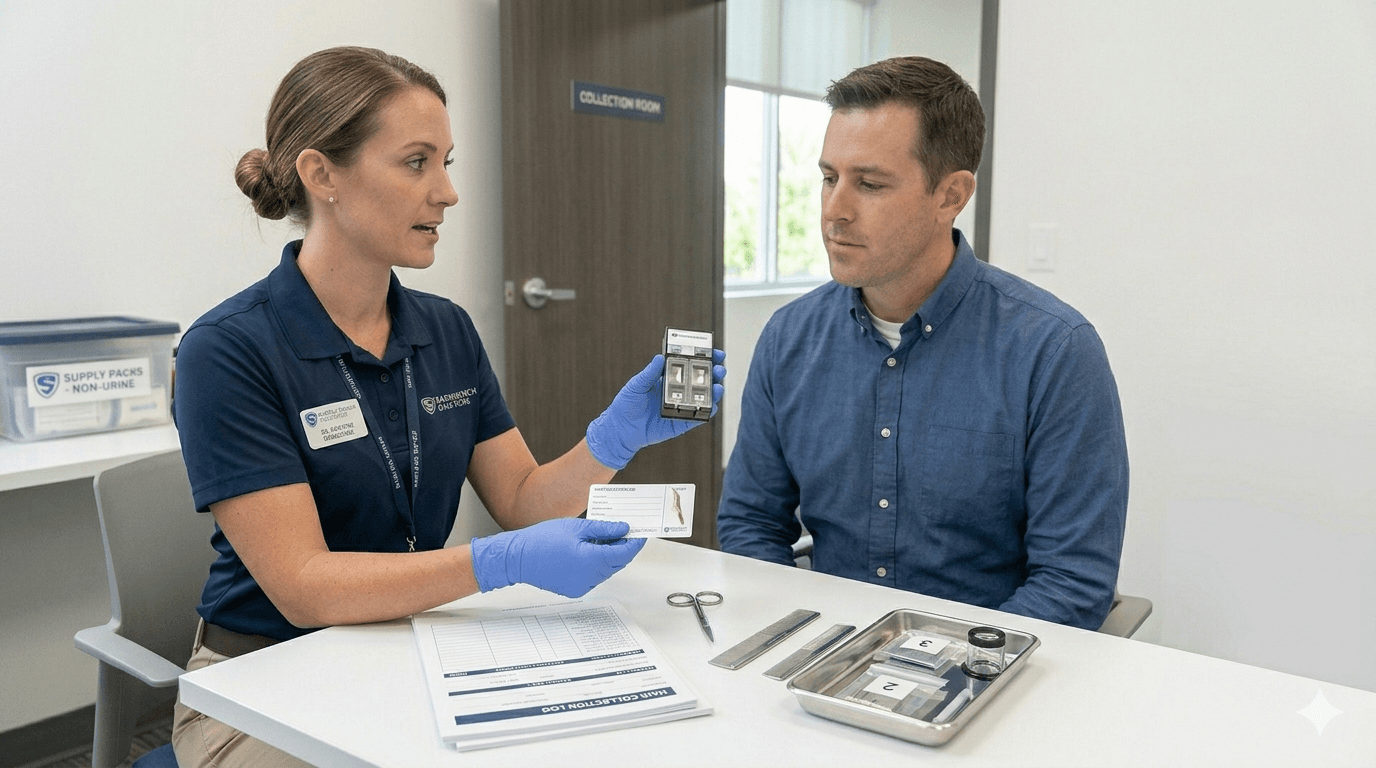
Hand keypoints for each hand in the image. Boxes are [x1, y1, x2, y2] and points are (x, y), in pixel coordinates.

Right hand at [470, 518, 646, 596]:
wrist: (517, 558)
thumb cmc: (542, 540)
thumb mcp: (577, 527)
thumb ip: (604, 529)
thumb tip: (624, 529)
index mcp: (592, 561)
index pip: (624, 553)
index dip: (635, 542)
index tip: (641, 533)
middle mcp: (590, 578)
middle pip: (617, 563)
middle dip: (623, 548)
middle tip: (625, 532)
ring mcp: (582, 586)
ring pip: (606, 570)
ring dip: (610, 556)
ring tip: (603, 538)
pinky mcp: (574, 589)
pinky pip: (594, 577)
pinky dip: (597, 564)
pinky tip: (590, 550)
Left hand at [585, 351, 726, 469]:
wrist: (620, 429)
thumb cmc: (626, 404)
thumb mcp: (636, 385)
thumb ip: (649, 373)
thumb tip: (659, 358)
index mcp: (668, 378)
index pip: (689, 365)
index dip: (703, 358)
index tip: (714, 352)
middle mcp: (678, 391)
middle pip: (702, 380)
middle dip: (714, 373)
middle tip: (720, 368)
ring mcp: (681, 406)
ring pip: (703, 397)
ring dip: (714, 391)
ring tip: (718, 385)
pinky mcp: (681, 423)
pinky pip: (698, 417)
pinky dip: (707, 411)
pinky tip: (712, 405)